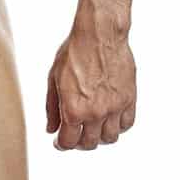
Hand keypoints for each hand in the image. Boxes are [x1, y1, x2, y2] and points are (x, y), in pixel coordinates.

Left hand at [46, 26, 135, 150]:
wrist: (99, 35)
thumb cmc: (74, 52)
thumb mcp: (53, 78)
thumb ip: (52, 107)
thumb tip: (51, 129)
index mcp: (73, 109)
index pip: (68, 142)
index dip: (61, 145)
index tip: (59, 142)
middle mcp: (95, 113)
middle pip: (89, 143)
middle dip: (79, 143)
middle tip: (75, 136)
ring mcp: (114, 107)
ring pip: (110, 138)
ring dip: (99, 137)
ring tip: (92, 128)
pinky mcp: (129, 98)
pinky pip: (127, 124)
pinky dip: (118, 126)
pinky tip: (109, 119)